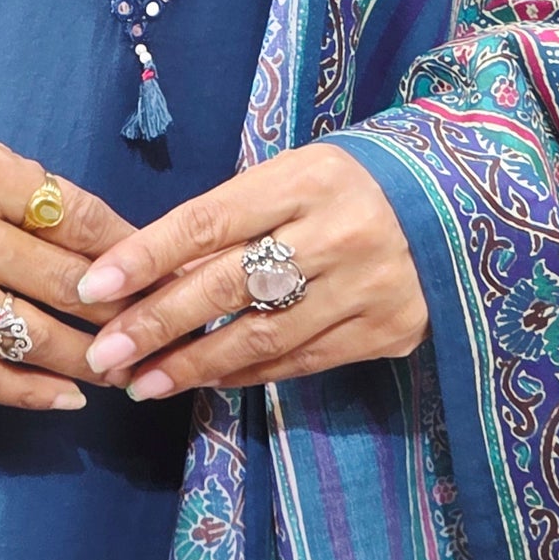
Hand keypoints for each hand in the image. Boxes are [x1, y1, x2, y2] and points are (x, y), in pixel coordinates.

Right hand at [0, 54, 132, 414]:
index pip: (74, 215)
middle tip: (157, 329)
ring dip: (85, 358)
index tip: (158, 270)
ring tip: (123, 368)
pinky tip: (65, 397)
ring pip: (28, 335)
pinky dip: (30, 391)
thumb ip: (26, 193)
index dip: (126, 248)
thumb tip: (105, 241)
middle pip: (62, 281)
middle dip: (118, 311)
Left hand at [76, 142, 428, 399]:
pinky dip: (246, 374)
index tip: (96, 288)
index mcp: (307, 178)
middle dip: (157, 324)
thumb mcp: (295, 176)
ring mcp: (366, 288)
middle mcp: (337, 233)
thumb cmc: (353, 183)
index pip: (209, 221)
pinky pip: (300, 362)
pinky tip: (205, 380)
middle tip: (104, 355)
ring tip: (142, 383)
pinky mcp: (387, 333)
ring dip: (193, 365)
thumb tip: (155, 273)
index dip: (147, 257)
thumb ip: (234, 218)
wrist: (461, 206)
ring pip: (261, 338)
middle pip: (228, 285)